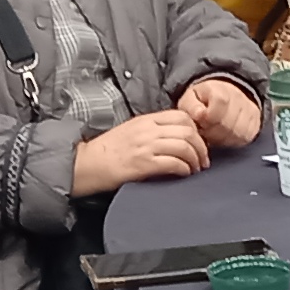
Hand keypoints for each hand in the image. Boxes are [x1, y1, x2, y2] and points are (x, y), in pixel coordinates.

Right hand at [74, 107, 211, 194]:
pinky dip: (184, 169)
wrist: (87, 164)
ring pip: (184, 146)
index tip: (198, 142)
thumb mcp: (131, 130)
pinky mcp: (143, 164)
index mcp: (146, 120)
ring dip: (195, 159)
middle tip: (203, 160)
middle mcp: (148, 130)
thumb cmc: (107, 151)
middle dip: (201, 147)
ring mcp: (146, 146)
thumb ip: (152, 130)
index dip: (196, 129)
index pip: (181, 116)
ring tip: (195, 169)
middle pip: (188, 131)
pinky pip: (174, 163)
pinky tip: (184, 174)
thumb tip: (175, 137)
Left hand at [181, 76, 264, 150]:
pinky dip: (233, 141)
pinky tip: (225, 136)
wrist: (225, 95)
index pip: (216, 111)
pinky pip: (245, 138)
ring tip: (214, 133)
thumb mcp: (191, 98)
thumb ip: (191, 106)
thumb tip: (199, 114)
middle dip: (213, 133)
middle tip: (205, 130)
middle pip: (227, 125)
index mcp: (221, 90)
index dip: (206, 121)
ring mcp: (250, 111)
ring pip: (237, 134)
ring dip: (222, 138)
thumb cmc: (204, 100)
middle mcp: (240, 99)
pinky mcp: (256, 123)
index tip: (200, 122)